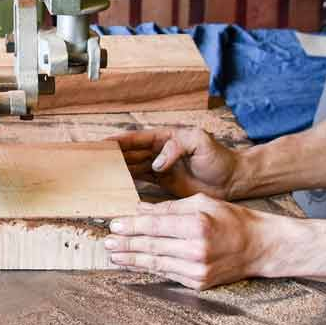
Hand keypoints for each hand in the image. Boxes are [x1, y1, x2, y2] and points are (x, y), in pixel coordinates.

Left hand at [104, 194, 262, 289]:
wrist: (259, 246)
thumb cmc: (231, 219)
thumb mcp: (202, 203)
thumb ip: (169, 208)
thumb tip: (140, 209)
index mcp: (197, 225)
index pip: (155, 225)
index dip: (131, 226)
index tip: (114, 225)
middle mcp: (196, 249)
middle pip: (151, 246)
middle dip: (126, 244)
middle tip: (106, 242)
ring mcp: (197, 269)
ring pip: (156, 263)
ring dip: (132, 260)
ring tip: (114, 255)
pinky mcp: (199, 282)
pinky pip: (167, 274)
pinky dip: (149, 269)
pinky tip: (135, 265)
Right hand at [111, 128, 240, 199]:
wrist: (232, 179)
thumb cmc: (219, 158)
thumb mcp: (201, 143)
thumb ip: (177, 147)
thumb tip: (156, 162)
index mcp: (165, 137)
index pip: (136, 139)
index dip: (118, 141)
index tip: (101, 144)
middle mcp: (159, 151)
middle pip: (130, 152)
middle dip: (112, 155)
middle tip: (93, 161)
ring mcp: (160, 167)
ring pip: (132, 166)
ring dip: (117, 169)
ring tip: (100, 173)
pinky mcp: (164, 182)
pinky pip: (141, 180)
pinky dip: (128, 182)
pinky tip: (117, 186)